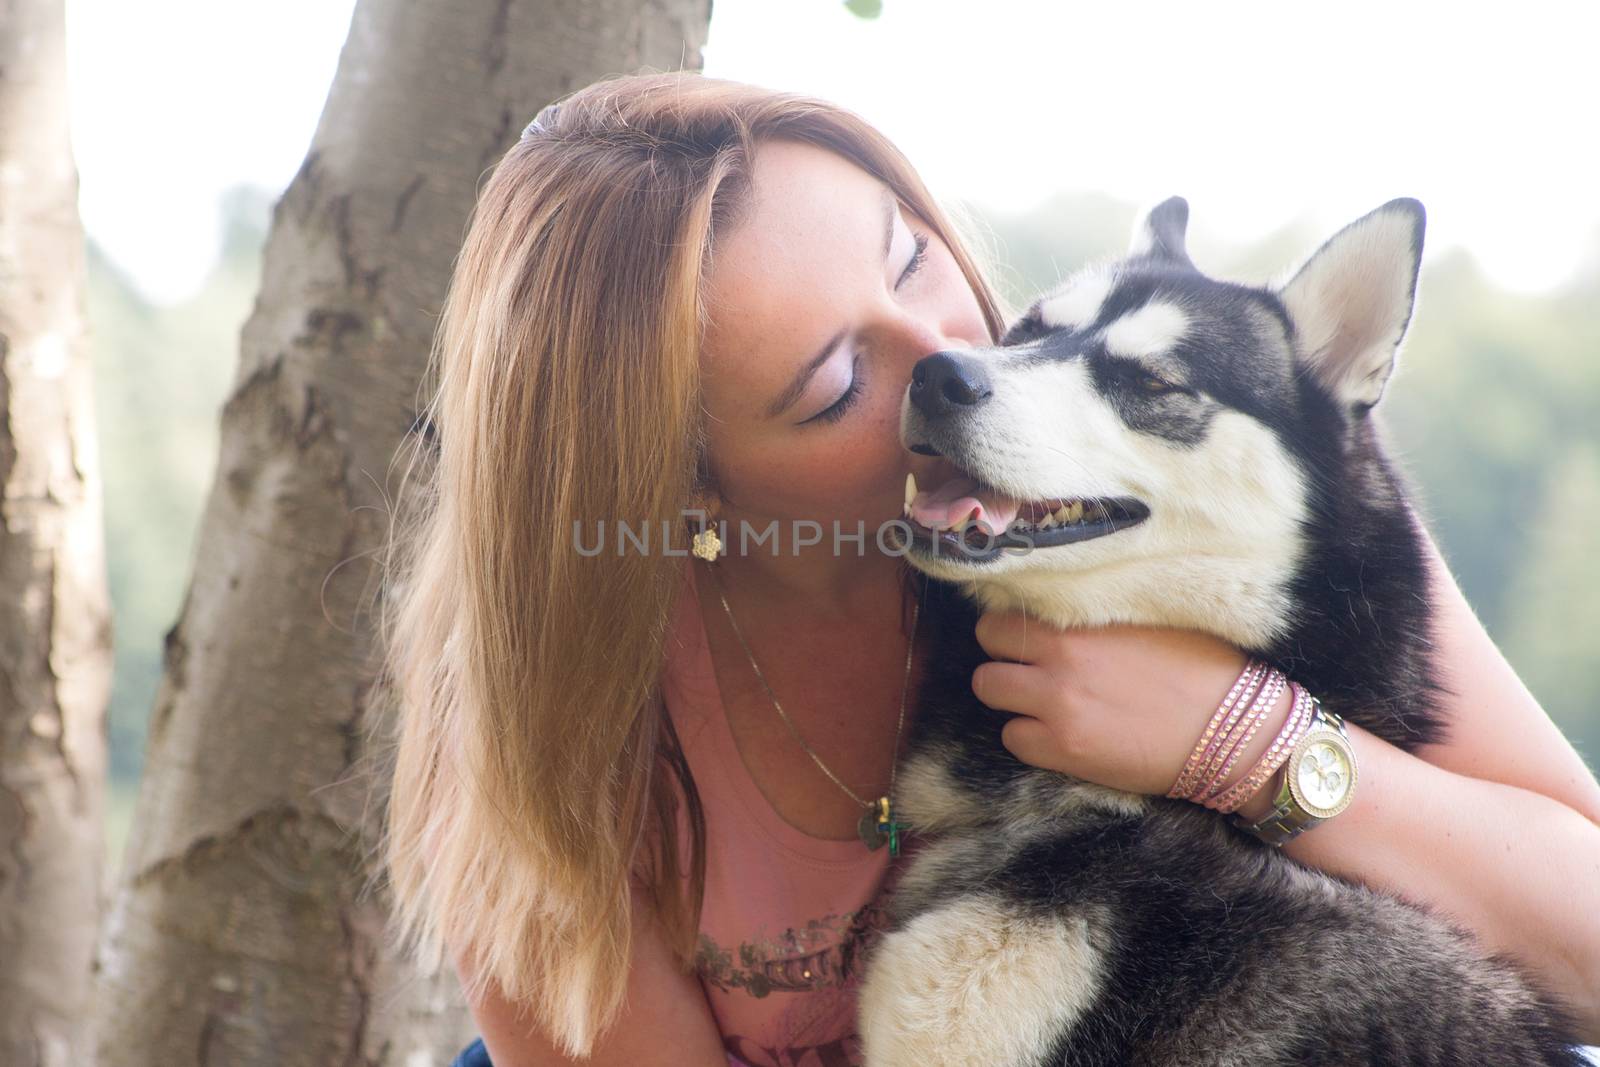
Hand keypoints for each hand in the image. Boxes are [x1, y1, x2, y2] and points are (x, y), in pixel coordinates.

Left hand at [970, 610, 1262, 797]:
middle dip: (1003, 660)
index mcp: (1078, 626)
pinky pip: (1014, 740)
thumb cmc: (1202, 669)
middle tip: (1028, 669)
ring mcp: (1058, 710)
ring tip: (1040, 701)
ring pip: (991, 695)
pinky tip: (1058, 733)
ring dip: (1011, 698)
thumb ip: (1096, 614)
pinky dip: (1029, 737)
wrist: (1235, 732)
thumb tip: (1061, 606)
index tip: (1025, 638)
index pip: (1001, 618)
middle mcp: (1059, 664)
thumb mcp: (1149, 621)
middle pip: (986, 655)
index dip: (1009, 630)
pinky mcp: (1066, 753)